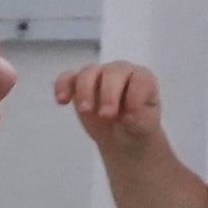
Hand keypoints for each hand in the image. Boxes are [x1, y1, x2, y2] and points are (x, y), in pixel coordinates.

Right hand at [51, 60, 171, 163]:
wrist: (123, 136)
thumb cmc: (138, 125)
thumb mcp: (145, 125)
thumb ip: (140, 117)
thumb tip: (127, 112)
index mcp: (142, 78)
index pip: (139, 79)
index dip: (134, 95)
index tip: (128, 116)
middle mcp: (121, 72)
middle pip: (111, 73)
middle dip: (107, 94)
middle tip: (106, 115)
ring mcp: (99, 75)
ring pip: (88, 72)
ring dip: (84, 90)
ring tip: (86, 110)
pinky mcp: (80, 84)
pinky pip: (68, 78)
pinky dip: (62, 86)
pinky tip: (62, 100)